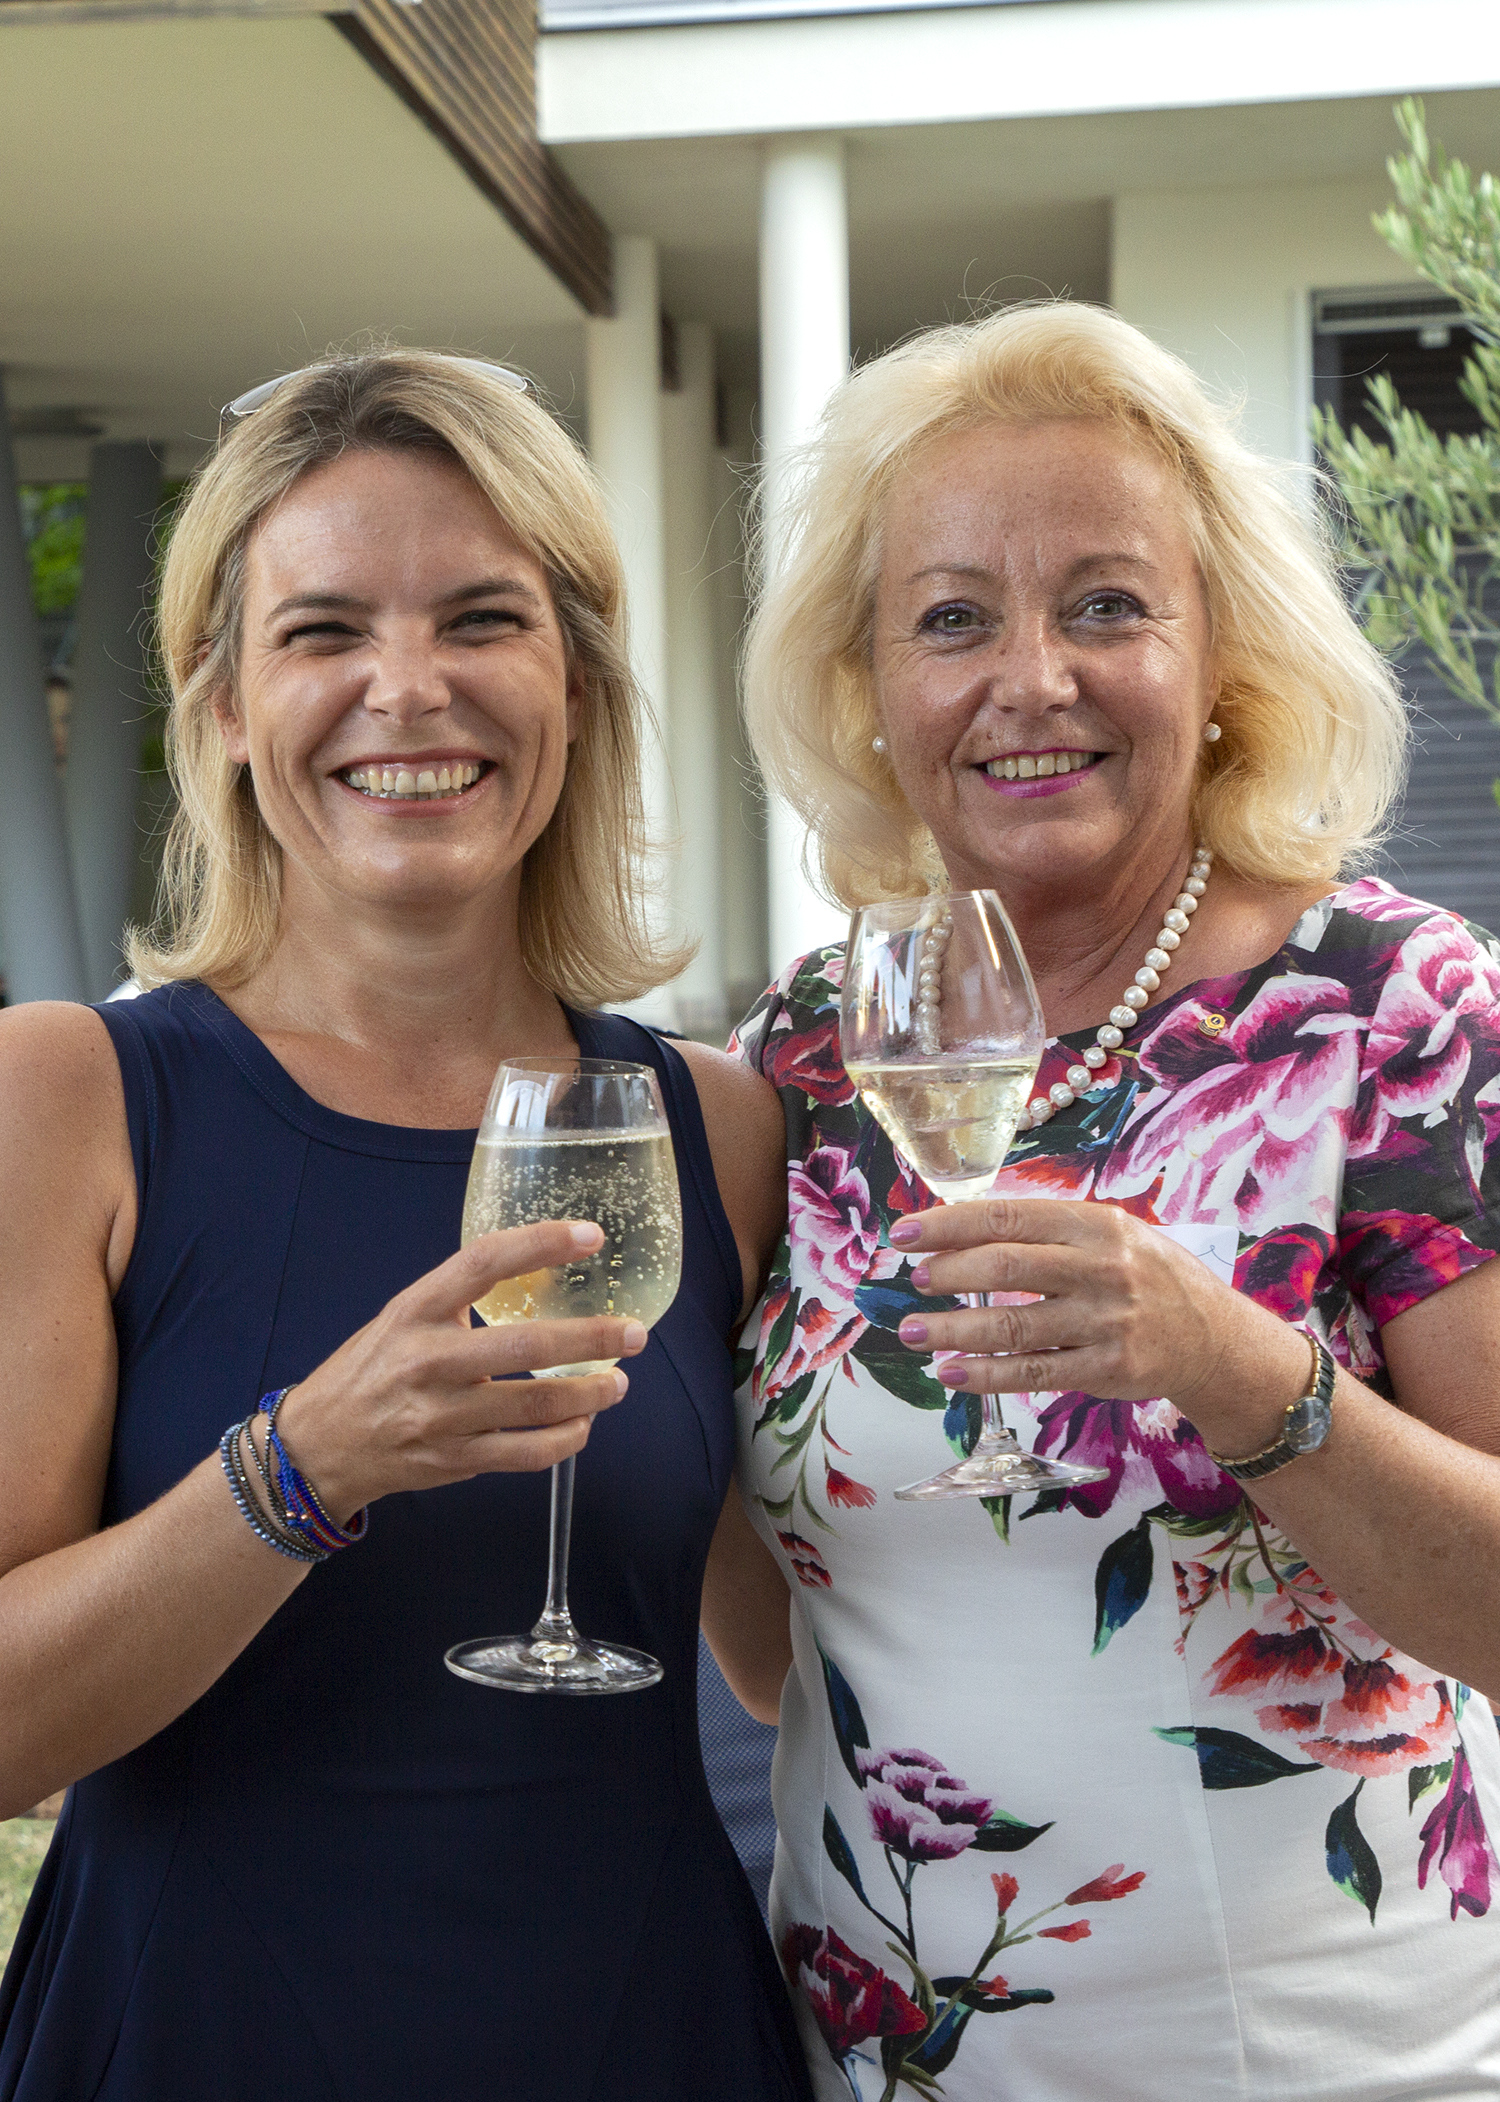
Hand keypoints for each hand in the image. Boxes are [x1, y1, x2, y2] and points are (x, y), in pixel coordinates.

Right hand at [274, 1221, 646, 1521]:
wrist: (317, 1446)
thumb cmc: (371, 1371)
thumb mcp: (403, 1317)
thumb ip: (460, 1299)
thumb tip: (540, 1272)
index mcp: (415, 1310)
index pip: (483, 1263)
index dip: (540, 1244)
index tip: (590, 1236)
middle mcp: (428, 1360)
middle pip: (525, 1345)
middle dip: (592, 1338)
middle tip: (634, 1334)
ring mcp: (441, 1416)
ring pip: (536, 1406)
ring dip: (591, 1394)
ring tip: (618, 1382)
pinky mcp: (453, 1460)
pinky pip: (526, 1453)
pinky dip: (566, 1439)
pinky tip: (583, 1424)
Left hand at [889, 1197, 1308, 1451]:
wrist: (1215, 1338)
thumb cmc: (1149, 1278)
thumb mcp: (1112, 1235)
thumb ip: (1049, 1232)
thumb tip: (964, 1232)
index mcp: (1097, 1224)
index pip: (1008, 1218)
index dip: (950, 1225)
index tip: (907, 1234)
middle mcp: (1103, 1268)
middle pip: (1007, 1266)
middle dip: (949, 1273)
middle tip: (914, 1281)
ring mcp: (1106, 1322)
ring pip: (1014, 1325)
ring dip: (953, 1330)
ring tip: (913, 1332)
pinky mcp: (1108, 1370)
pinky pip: (1034, 1373)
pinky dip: (986, 1374)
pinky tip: (951, 1373)